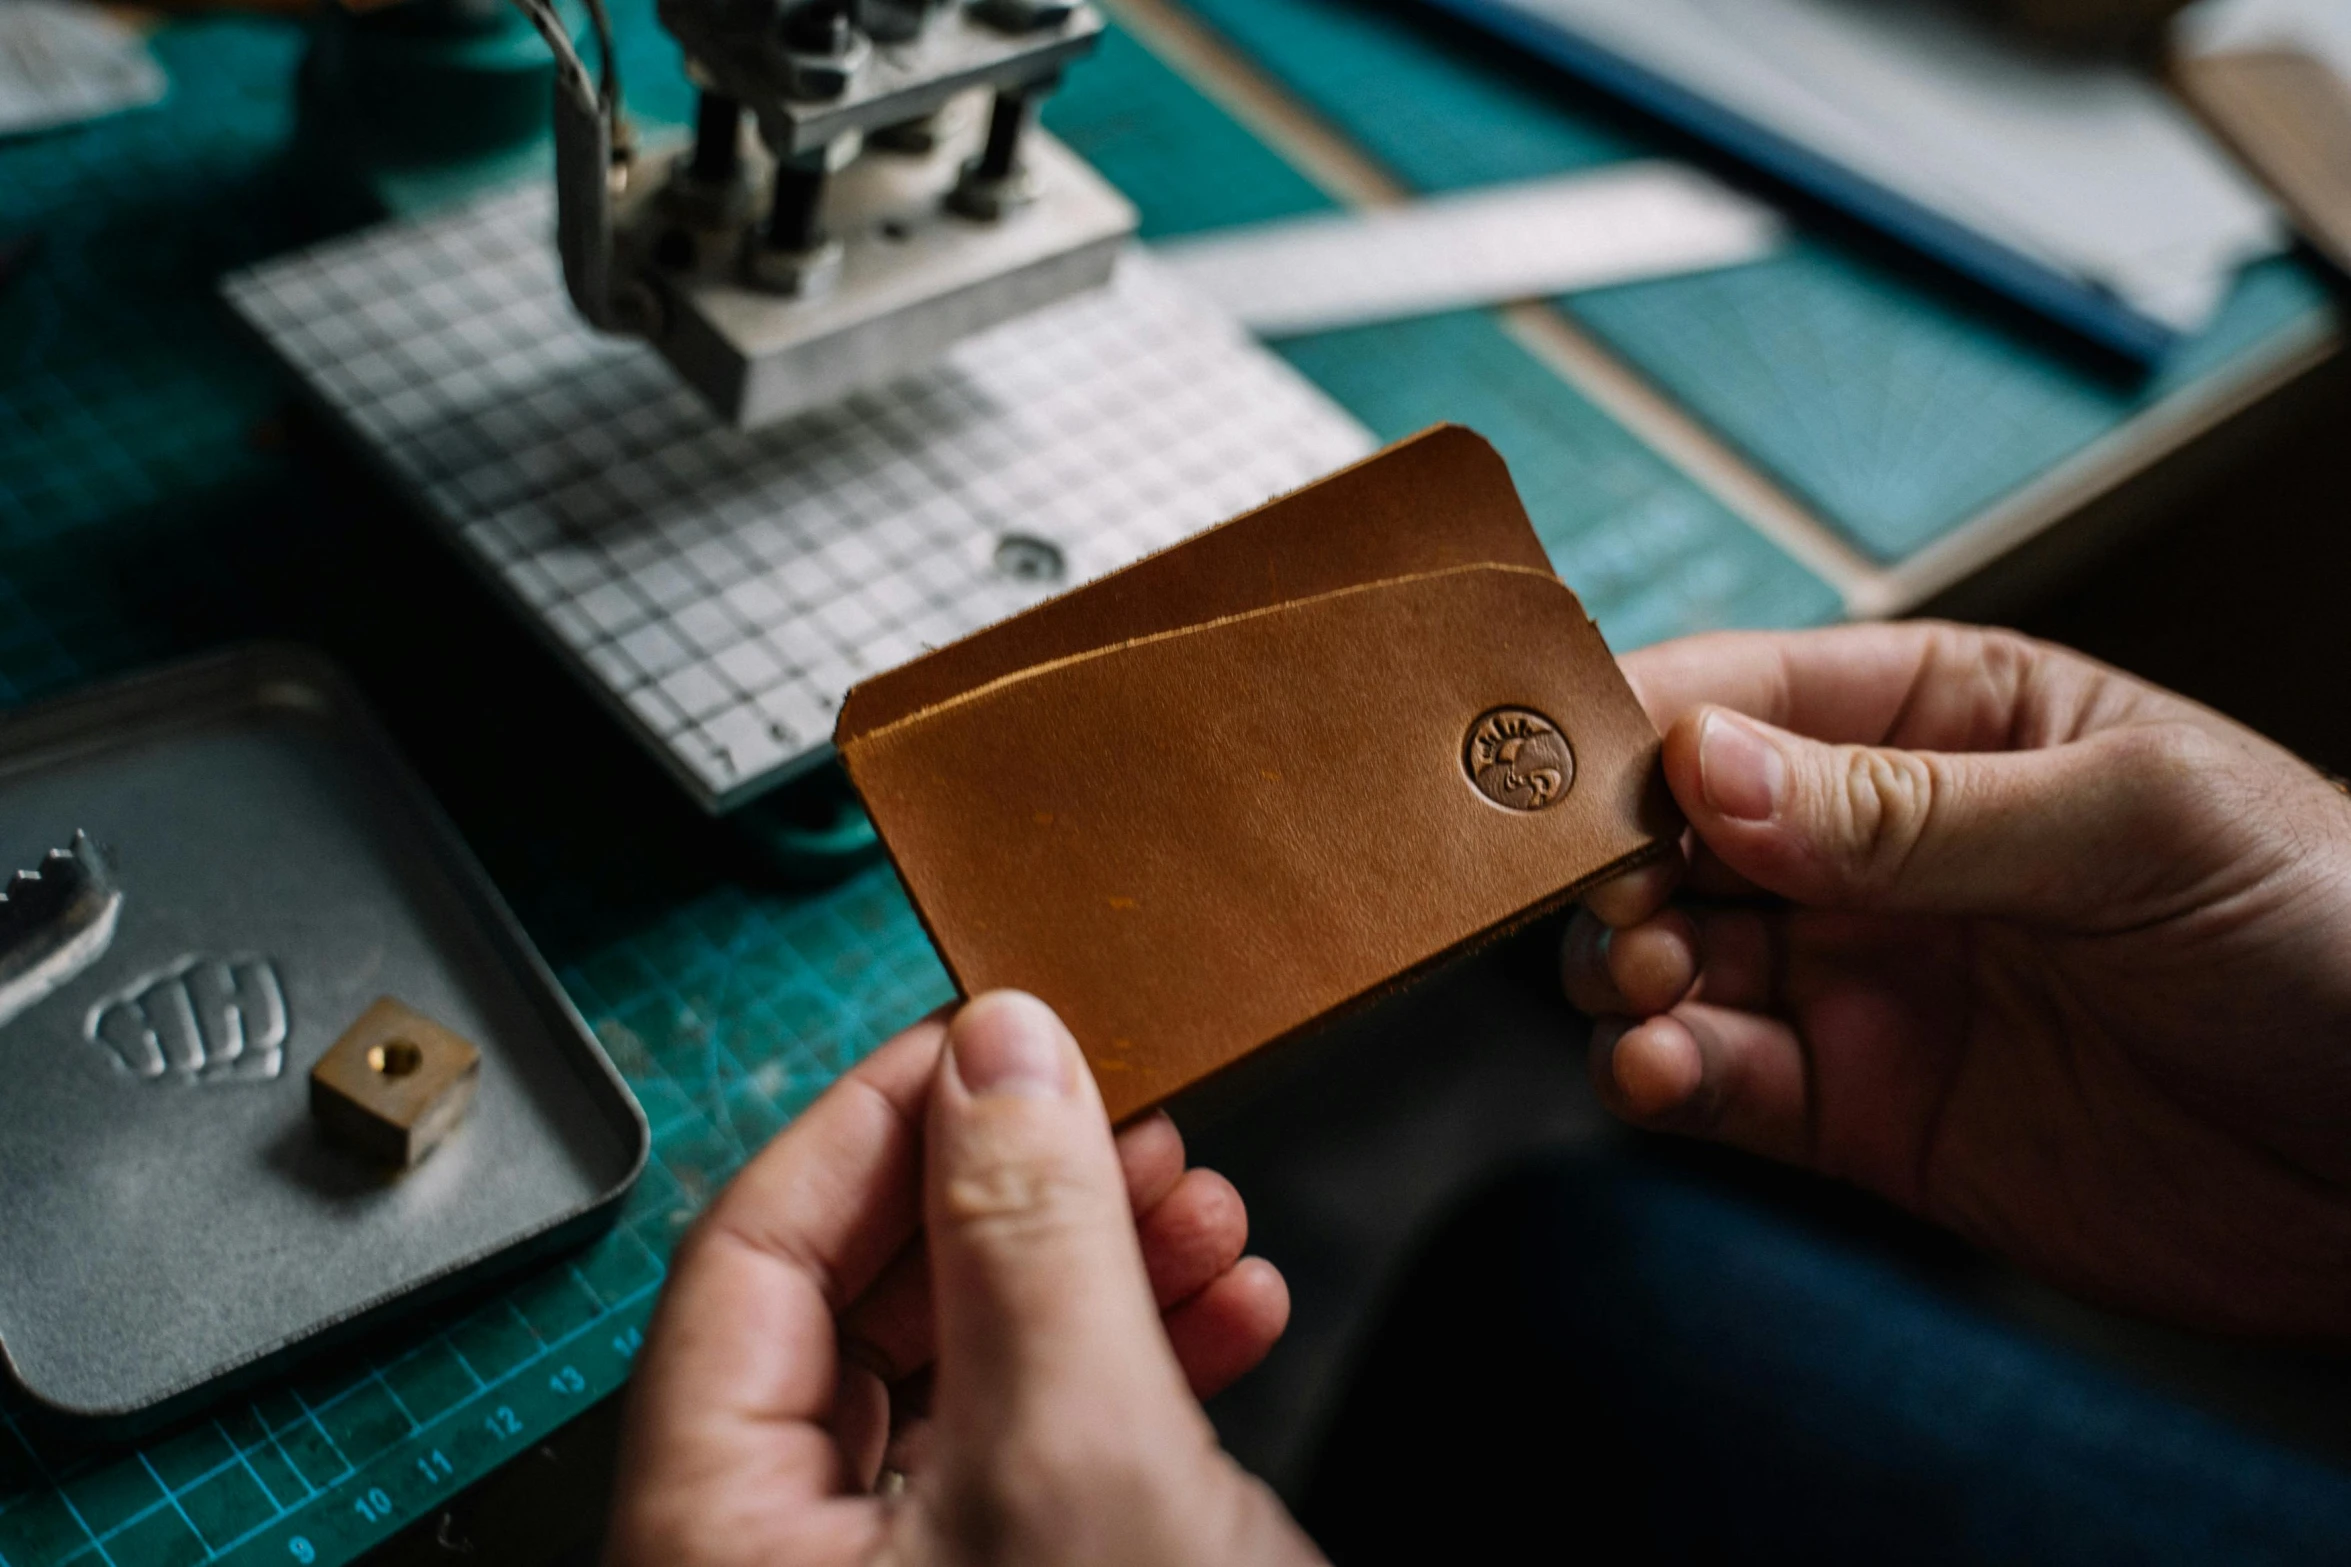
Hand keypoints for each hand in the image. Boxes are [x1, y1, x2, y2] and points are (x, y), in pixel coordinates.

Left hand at [604, 991, 1323, 1566]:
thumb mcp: (1075, 1456)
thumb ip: (1028, 1237)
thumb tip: (1001, 1053)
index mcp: (716, 1529)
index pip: (750, 1249)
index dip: (876, 1117)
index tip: (989, 1036)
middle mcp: (780, 1556)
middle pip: (869, 1302)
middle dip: (1023, 1194)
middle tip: (1120, 1116)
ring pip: (974, 1369)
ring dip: (1102, 1272)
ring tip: (1203, 1212)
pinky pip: (1043, 1452)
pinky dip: (1138, 1374)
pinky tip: (1228, 1315)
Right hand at [1563, 623, 2350, 1337]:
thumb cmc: (2331, 935)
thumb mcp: (2137, 831)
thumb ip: (1913, 811)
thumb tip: (1705, 768)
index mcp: (1943, 720)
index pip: (1741, 693)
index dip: (1630, 723)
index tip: (1545, 765)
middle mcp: (1875, 845)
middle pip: (1668, 829)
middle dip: (1605, 857)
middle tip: (1607, 897)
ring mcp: (1858, 977)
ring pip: (1663, 955)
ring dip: (1618, 966)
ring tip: (1647, 984)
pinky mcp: (1857, 1110)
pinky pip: (1717, 1081)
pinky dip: (1660, 1074)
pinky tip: (1664, 1071)